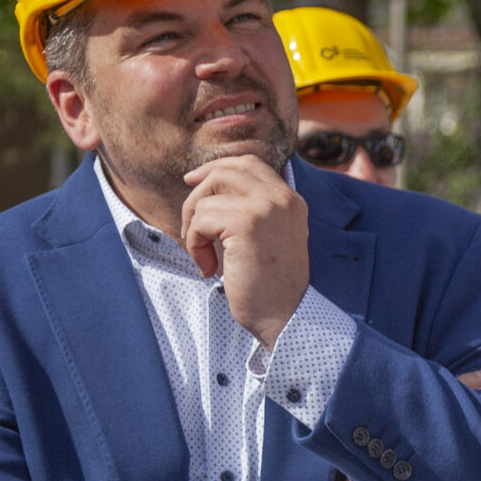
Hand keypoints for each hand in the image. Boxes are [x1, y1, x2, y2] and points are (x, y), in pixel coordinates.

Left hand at [179, 156, 308, 346]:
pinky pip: (201, 219)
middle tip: (189, 227)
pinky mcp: (247, 222)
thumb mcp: (267, 238)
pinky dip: (194, 244)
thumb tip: (205, 186)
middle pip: (224, 171)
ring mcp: (267, 207)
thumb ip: (250, 210)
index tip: (192, 182)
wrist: (284, 316)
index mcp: (291, 200)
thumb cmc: (270, 286)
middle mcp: (283, 198)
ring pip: (207, 196)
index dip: (215, 168)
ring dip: (194, 228)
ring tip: (205, 256)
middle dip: (196, 196)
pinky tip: (208, 267)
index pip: (249, 163)